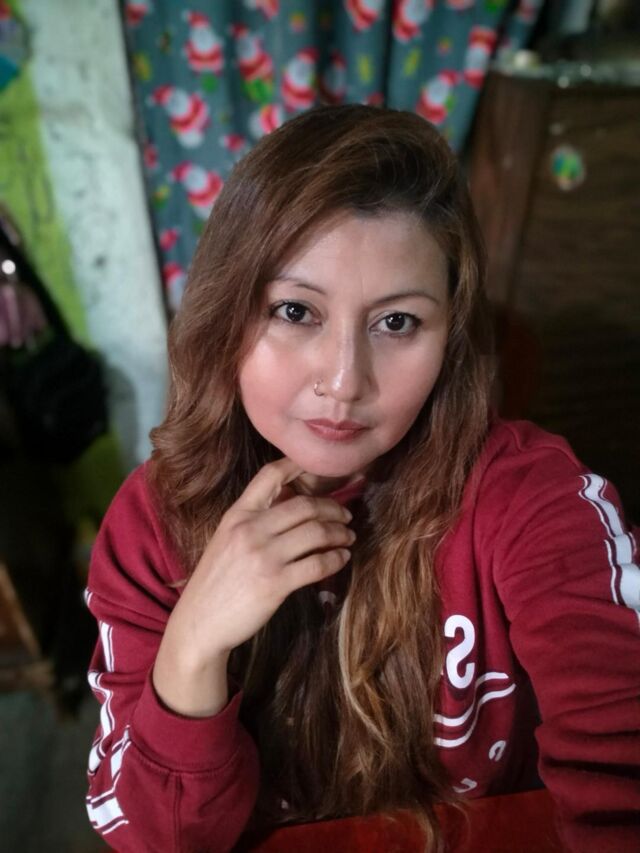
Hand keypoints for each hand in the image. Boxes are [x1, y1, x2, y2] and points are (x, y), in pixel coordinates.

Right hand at [154, 457, 353, 714]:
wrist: (199, 624)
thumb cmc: (215, 583)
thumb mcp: (226, 540)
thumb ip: (253, 522)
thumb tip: (293, 508)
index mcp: (237, 515)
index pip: (269, 476)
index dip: (296, 465)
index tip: (319, 466)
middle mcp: (250, 529)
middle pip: (304, 505)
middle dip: (333, 508)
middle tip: (346, 515)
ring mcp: (263, 556)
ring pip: (316, 533)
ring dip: (339, 533)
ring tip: (348, 537)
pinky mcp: (275, 583)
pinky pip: (317, 564)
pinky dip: (336, 559)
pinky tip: (342, 559)